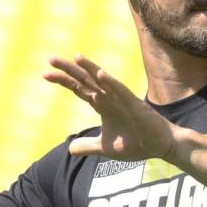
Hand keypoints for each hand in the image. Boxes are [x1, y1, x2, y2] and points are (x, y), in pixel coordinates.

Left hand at [44, 54, 176, 160]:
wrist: (161, 146)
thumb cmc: (136, 143)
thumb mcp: (106, 147)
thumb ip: (88, 146)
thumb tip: (70, 149)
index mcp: (103, 105)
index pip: (80, 89)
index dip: (64, 81)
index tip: (45, 75)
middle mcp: (110, 98)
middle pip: (86, 80)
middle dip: (69, 70)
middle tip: (51, 59)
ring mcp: (122, 100)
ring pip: (103, 81)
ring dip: (90, 69)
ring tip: (75, 58)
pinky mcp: (135, 105)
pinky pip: (121, 92)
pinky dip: (111, 83)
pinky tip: (100, 74)